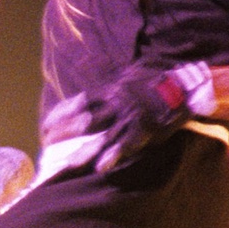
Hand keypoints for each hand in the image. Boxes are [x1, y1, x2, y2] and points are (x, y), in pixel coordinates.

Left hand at [44, 66, 193, 171]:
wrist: (183, 87)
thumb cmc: (152, 80)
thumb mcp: (126, 71)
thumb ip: (103, 69)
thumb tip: (83, 60)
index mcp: (109, 90)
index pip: (76, 103)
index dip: (59, 116)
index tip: (45, 127)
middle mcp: (116, 104)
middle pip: (84, 121)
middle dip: (64, 134)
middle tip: (47, 146)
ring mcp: (130, 119)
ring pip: (102, 137)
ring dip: (85, 152)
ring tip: (68, 165)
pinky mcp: (144, 131)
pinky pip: (126, 145)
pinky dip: (114, 156)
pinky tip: (102, 168)